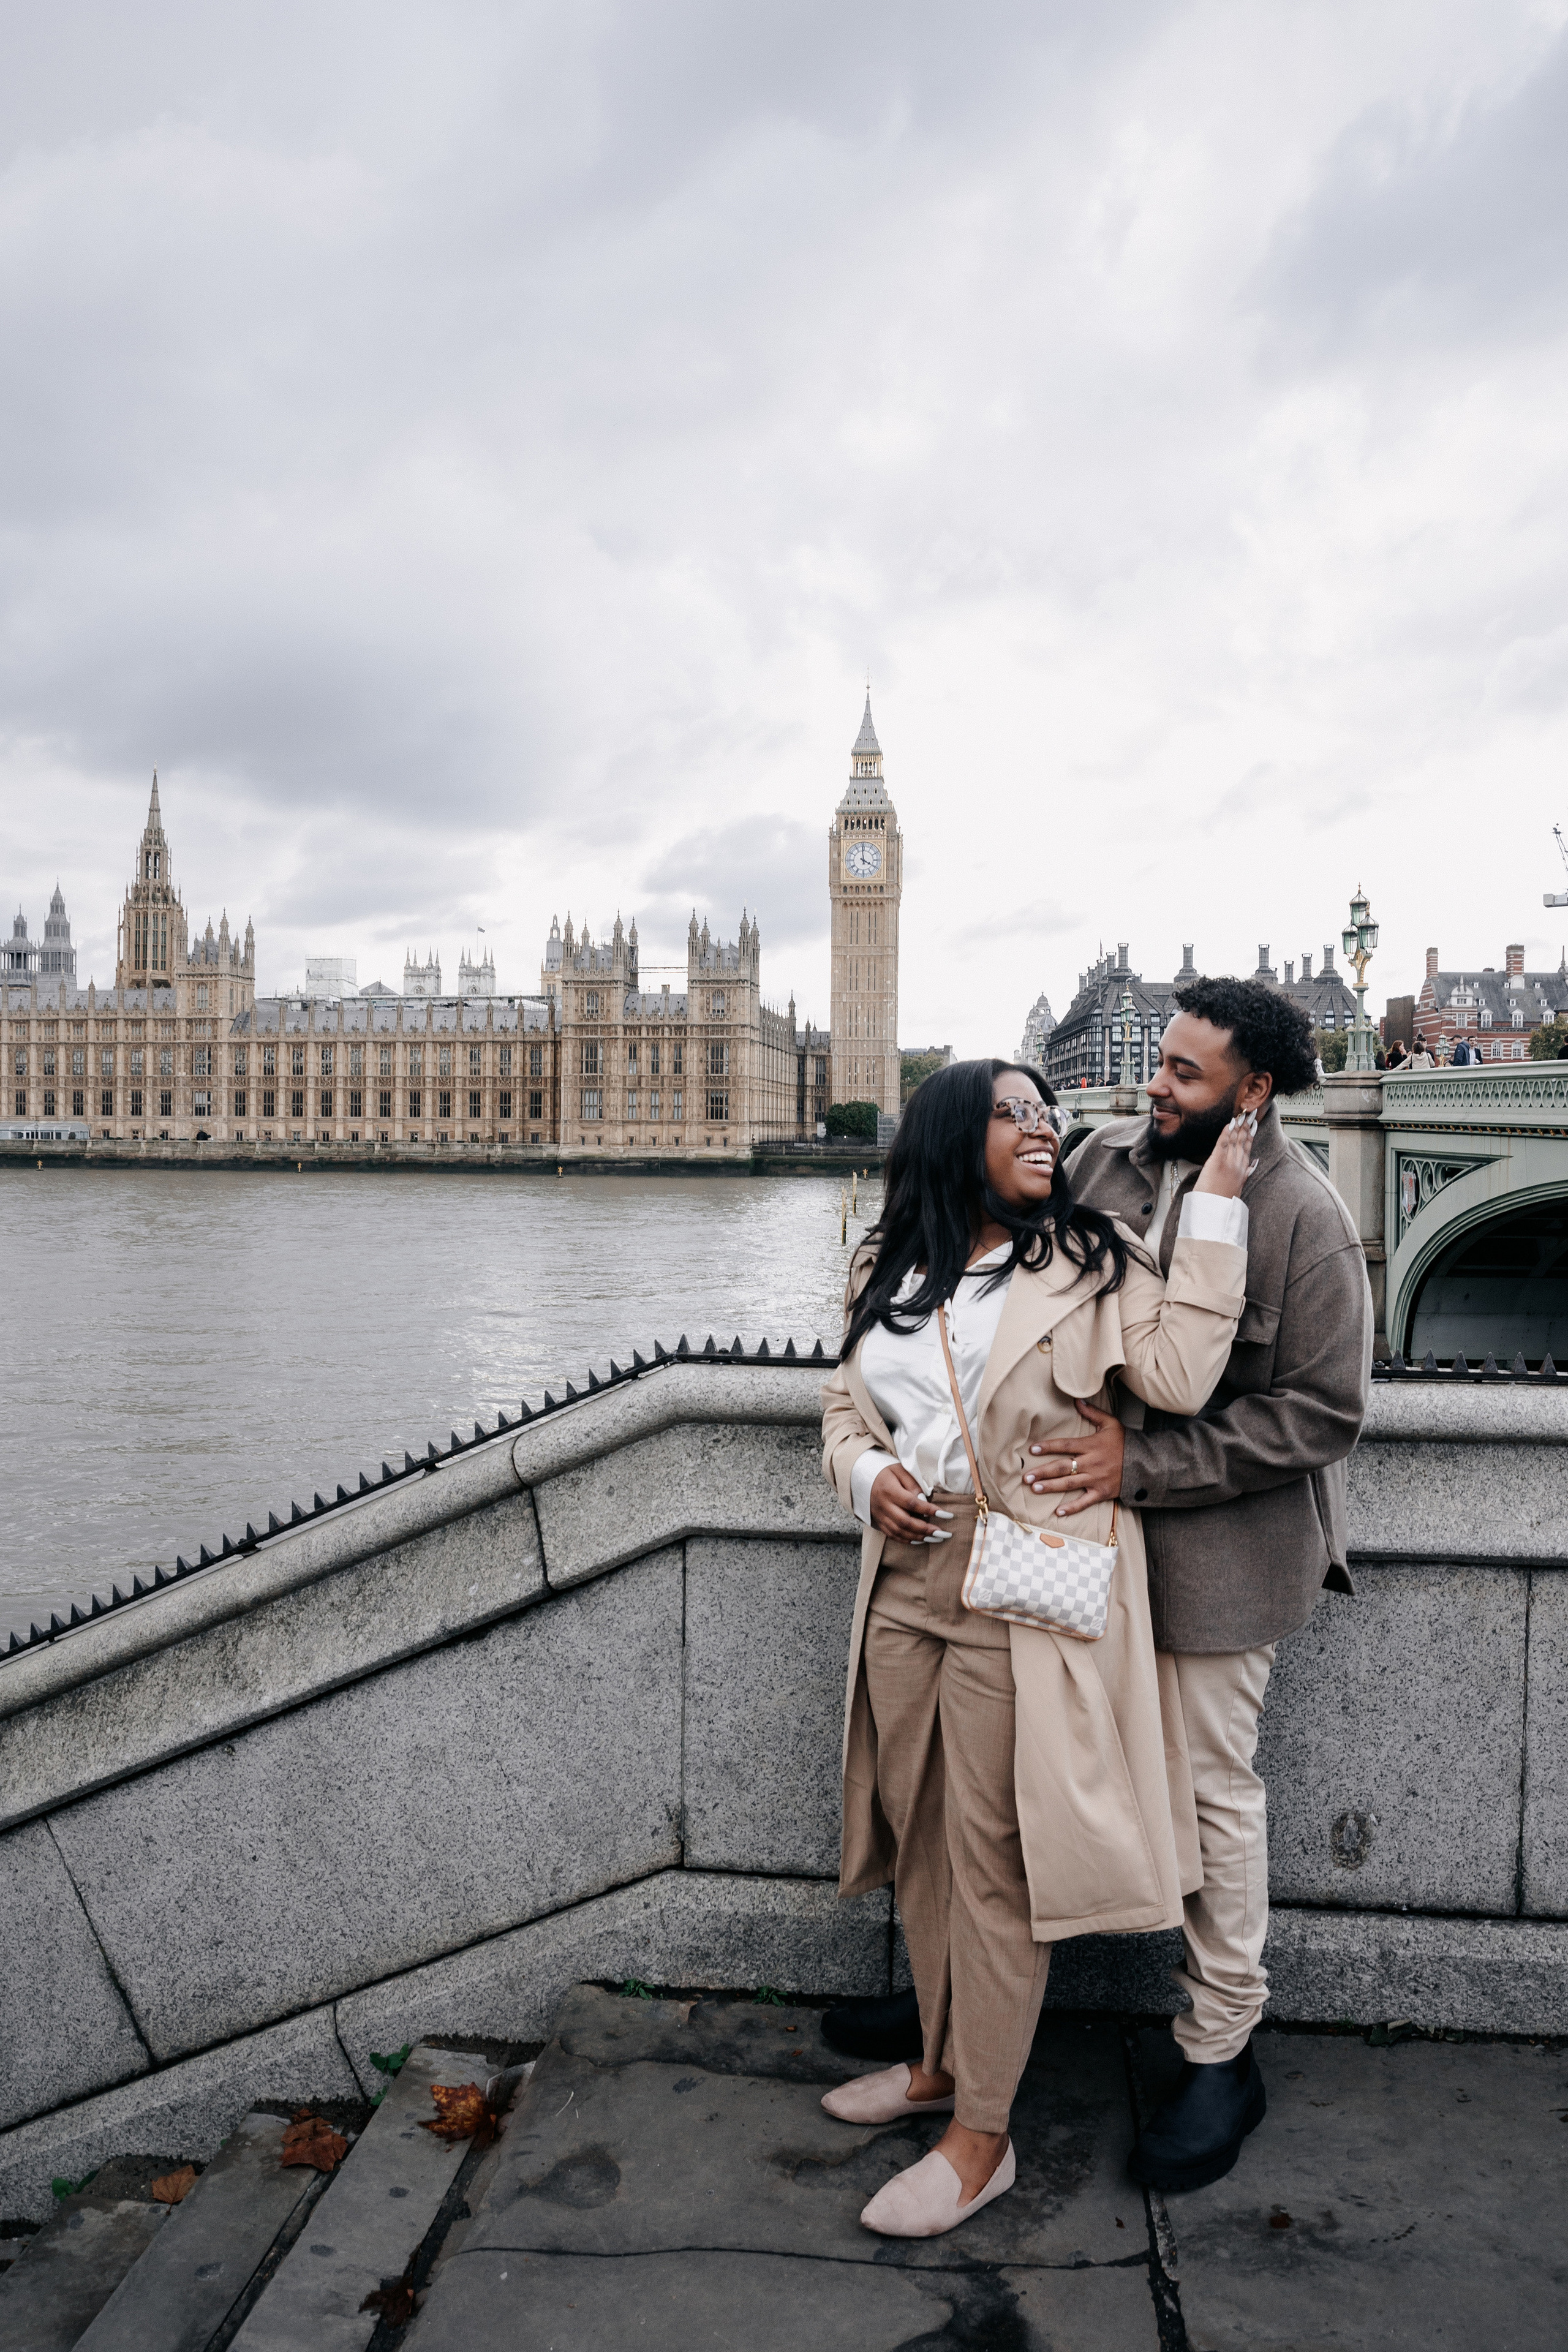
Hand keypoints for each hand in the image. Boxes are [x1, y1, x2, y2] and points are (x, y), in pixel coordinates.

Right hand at [869, 1464, 950, 1541]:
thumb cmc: (886, 1473)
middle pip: (905, 1522)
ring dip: (918, 1537)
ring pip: (899, 1531)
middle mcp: (883, 1505)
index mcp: (889, 1490)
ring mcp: (880, 1516)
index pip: (911, 1503)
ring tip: (935, 1538)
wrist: (864, 1478)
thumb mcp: (900, 1470)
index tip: (945, 1514)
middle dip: (925, 1529)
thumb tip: (924, 1499)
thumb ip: (913, 1484)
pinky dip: (907, 1540)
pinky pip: (892, 1535)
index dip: (929, 1510)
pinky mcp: (878, 1522)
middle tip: (942, 1532)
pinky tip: (920, 1540)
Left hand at [1025, 1401, 1123, 1516]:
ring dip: (1051, 1487)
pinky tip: (1058, 1512)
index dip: (1048, 1446)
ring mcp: (1096, 1479)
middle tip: (1026, 1476)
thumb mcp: (1111, 1424)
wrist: (1146, 1463)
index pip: (1065, 1445)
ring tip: (1035, 1489)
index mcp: (1091, 1445)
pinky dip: (1072, 1508)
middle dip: (1043, 1471)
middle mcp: (1091, 1463)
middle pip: (1062, 1467)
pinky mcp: (1102, 1492)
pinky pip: (1085, 1502)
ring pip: (1069, 1484)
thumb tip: (1077, 1401)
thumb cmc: (1125, 1442)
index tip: (1032, 1449)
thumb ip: (1093, 1413)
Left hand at [1193, 1112, 1256, 1199]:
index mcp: (1242, 1171)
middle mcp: (1237, 1165)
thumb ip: (1247, 1173)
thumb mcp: (1239, 1187)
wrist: (1215, 1212)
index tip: (1254, 1124)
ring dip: (1238, 1126)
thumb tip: (1254, 1163)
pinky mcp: (1216, 1163)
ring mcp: (1228, 1163)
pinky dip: (1226, 1132)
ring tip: (1242, 1114)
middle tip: (1251, 1112)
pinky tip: (1229, 1123)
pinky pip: (1222, 1144)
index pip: (1248, 1148)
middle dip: (1247, 1125)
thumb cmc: (1222, 1202)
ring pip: (1235, 1140)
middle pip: (1243, 1141)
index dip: (1251, 1135)